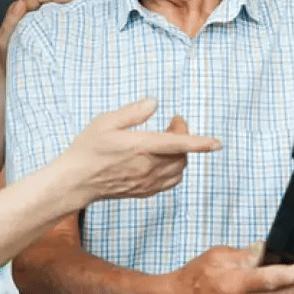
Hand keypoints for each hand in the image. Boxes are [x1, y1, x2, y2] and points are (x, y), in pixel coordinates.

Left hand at [0, 0, 89, 68]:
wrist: (10, 74)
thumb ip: (10, 22)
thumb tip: (20, 2)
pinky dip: (73, 6)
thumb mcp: (4, 41)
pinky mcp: (50, 27)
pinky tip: (86, 3)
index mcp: (22, 12)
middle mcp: (32, 11)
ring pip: (57, 0)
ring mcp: (42, 18)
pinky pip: (62, 12)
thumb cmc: (6, 58)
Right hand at [59, 97, 221, 204]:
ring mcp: (146, 182)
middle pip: (182, 156)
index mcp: (140, 146)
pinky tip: (163, 160)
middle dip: (184, 138)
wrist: (76, 181)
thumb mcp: (106, 122)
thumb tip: (154, 102)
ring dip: (181, 155)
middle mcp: (147, 166)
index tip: (217, 142)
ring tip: (167, 141)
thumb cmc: (88, 148)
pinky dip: (175, 170)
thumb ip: (132, 112)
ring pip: (179, 170)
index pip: (178, 144)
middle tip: (173, 123)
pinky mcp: (143, 191)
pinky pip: (170, 182)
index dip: (200, 143)